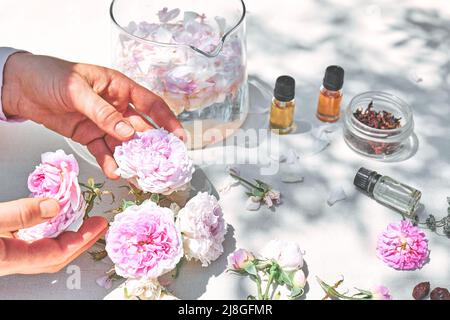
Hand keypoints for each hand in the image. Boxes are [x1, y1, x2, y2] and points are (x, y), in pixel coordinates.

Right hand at [0, 198, 106, 275]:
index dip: (81, 238)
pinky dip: (50, 236)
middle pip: (55, 258)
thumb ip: (20, 214)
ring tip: (83, 224)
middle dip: (82, 242)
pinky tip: (55, 226)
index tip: (98, 225)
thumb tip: (54, 207)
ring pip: (45, 254)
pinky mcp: (2, 251)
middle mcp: (9, 263)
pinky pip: (33, 247)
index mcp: (9, 259)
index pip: (56, 253)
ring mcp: (6, 259)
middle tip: (99, 225)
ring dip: (67, 240)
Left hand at [1, 53, 184, 178]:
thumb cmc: (49, 76)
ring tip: (138, 175)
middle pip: (140, 128)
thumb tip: (128, 133)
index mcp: (119, 87)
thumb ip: (103, 113)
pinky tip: (115, 172)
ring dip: (131, 158)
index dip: (167, 120)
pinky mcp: (88, 135)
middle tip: (160, 163)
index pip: (151, 104)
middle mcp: (116, 106)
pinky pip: (103, 150)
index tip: (180, 138)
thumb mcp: (77, 90)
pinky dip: (109, 161)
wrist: (18, 87)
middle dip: (151, 146)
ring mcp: (103, 122)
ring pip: (123, 143)